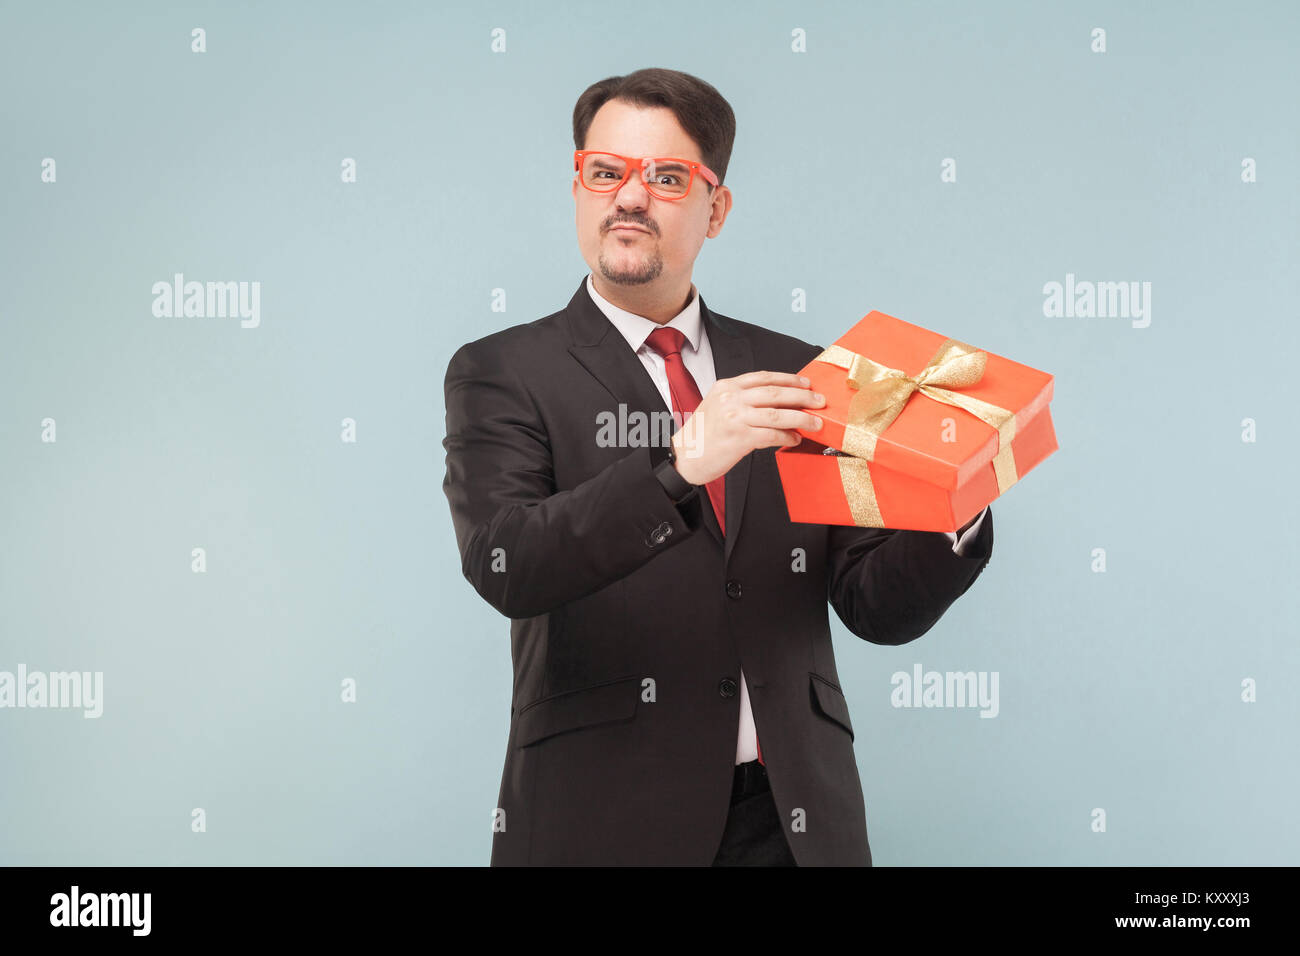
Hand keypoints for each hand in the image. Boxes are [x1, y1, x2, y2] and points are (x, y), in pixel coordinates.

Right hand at [671, 371, 824, 485]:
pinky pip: (771, 435)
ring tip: (815, 422)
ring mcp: (735, 417)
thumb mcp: (717, 406)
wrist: (683, 457)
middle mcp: (731, 398)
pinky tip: (794, 439)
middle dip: (802, 396)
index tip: (805, 384)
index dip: (788, 379)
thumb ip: (742, 400)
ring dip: (801, 418)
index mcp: (726, 387)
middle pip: (775, 392)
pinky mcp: (739, 438)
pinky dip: (786, 437)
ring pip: (777, 413)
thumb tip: (775, 403)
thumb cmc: (702, 436)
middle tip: (819, 401)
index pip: (764, 377)